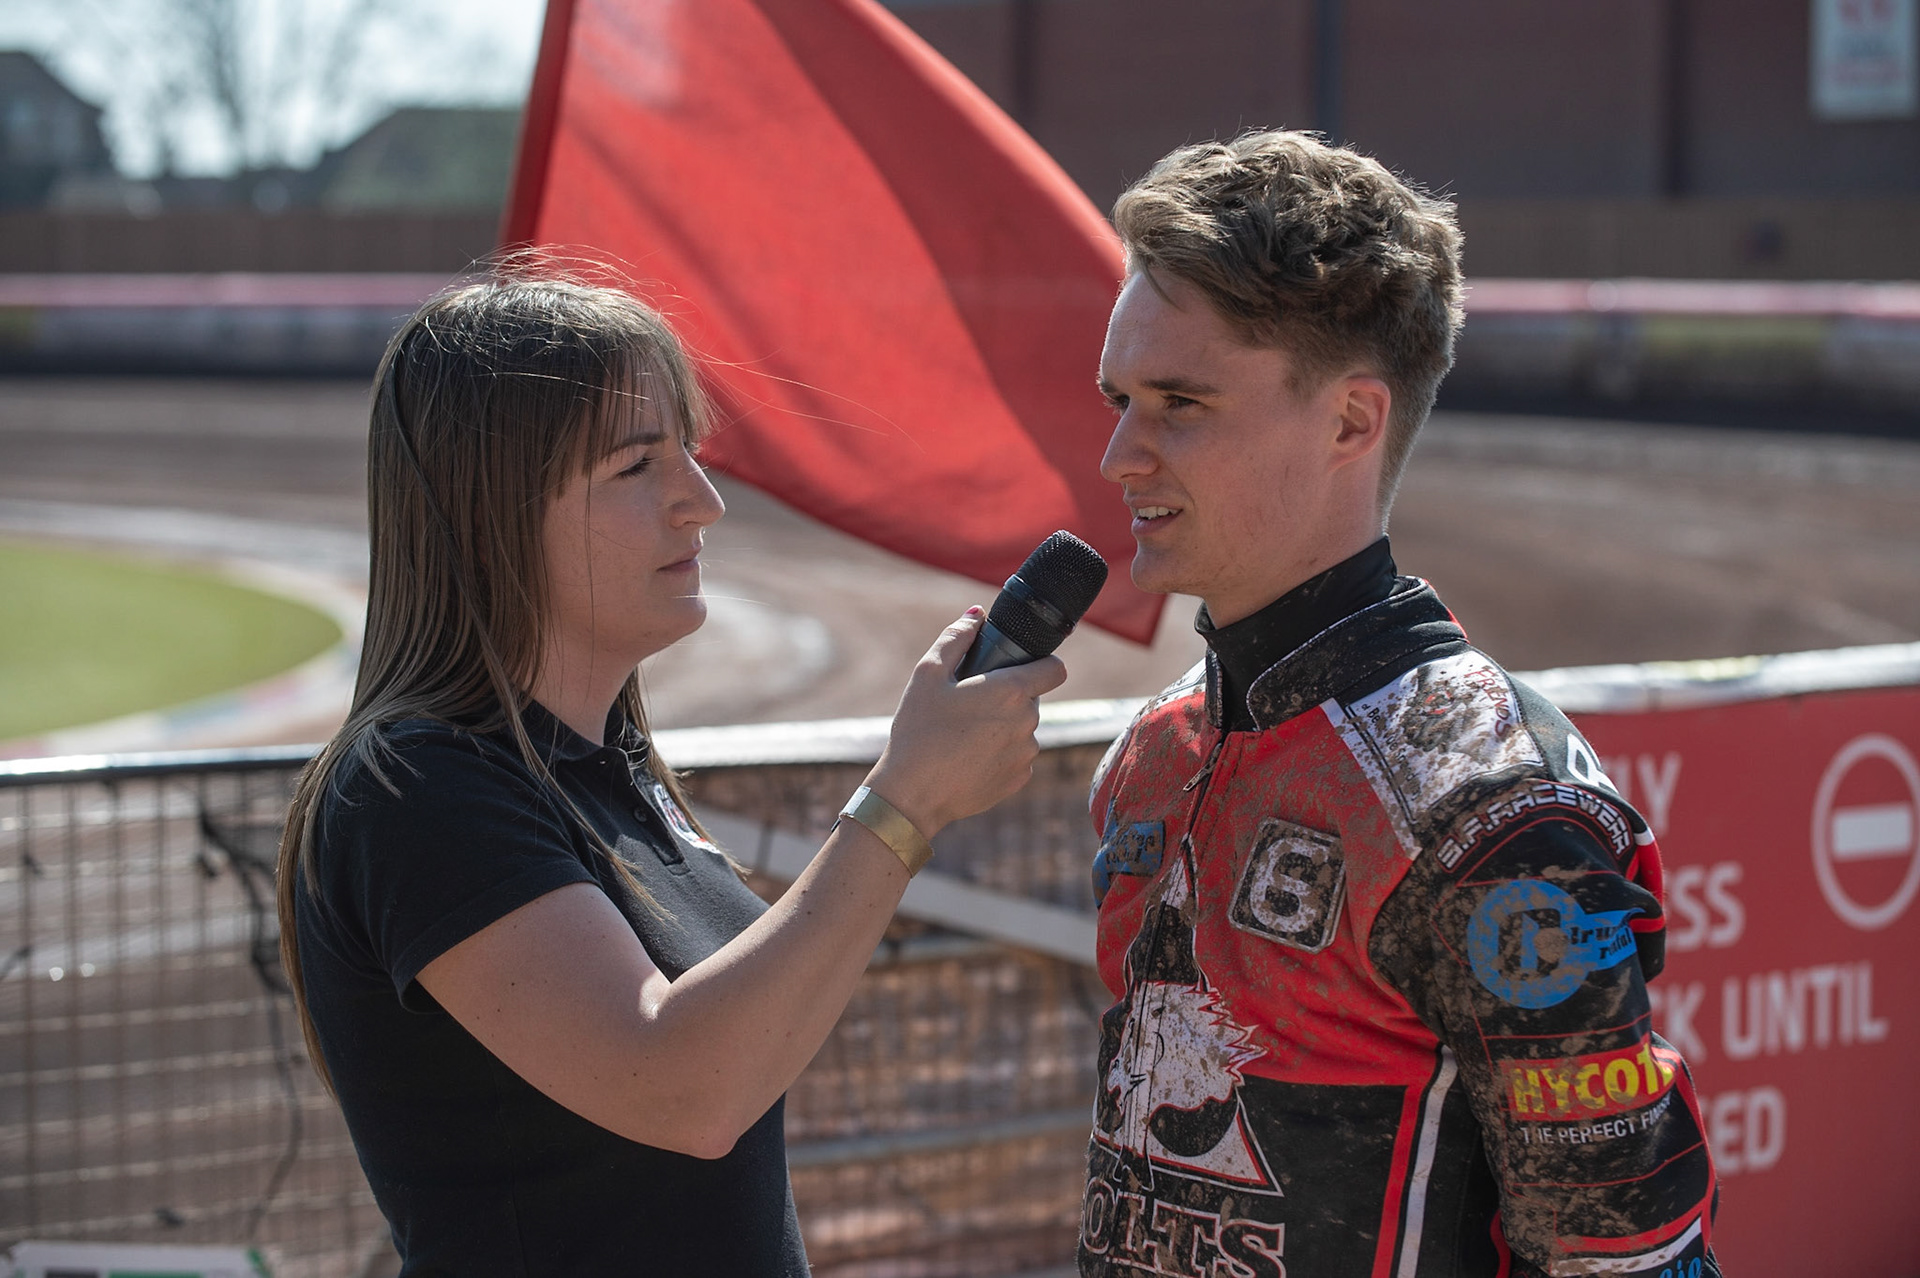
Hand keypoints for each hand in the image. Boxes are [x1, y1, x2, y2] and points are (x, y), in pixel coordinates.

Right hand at [865, 608, 1066, 838]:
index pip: (1055, 669)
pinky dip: (999, 754)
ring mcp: (1026, 754)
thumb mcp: (928, 674)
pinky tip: (968, 758)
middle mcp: (1028, 722)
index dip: (1042, 664)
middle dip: (1008, 697)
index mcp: (1011, 691)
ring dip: (1003, 726)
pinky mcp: (1019, 780)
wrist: (912, 794)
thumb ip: (956, 637)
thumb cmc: (918, 730)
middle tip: (970, 704)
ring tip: (964, 735)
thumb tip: (977, 614)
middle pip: (1031, 699)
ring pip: (1024, 729)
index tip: (1021, 668)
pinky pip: (1016, 756)